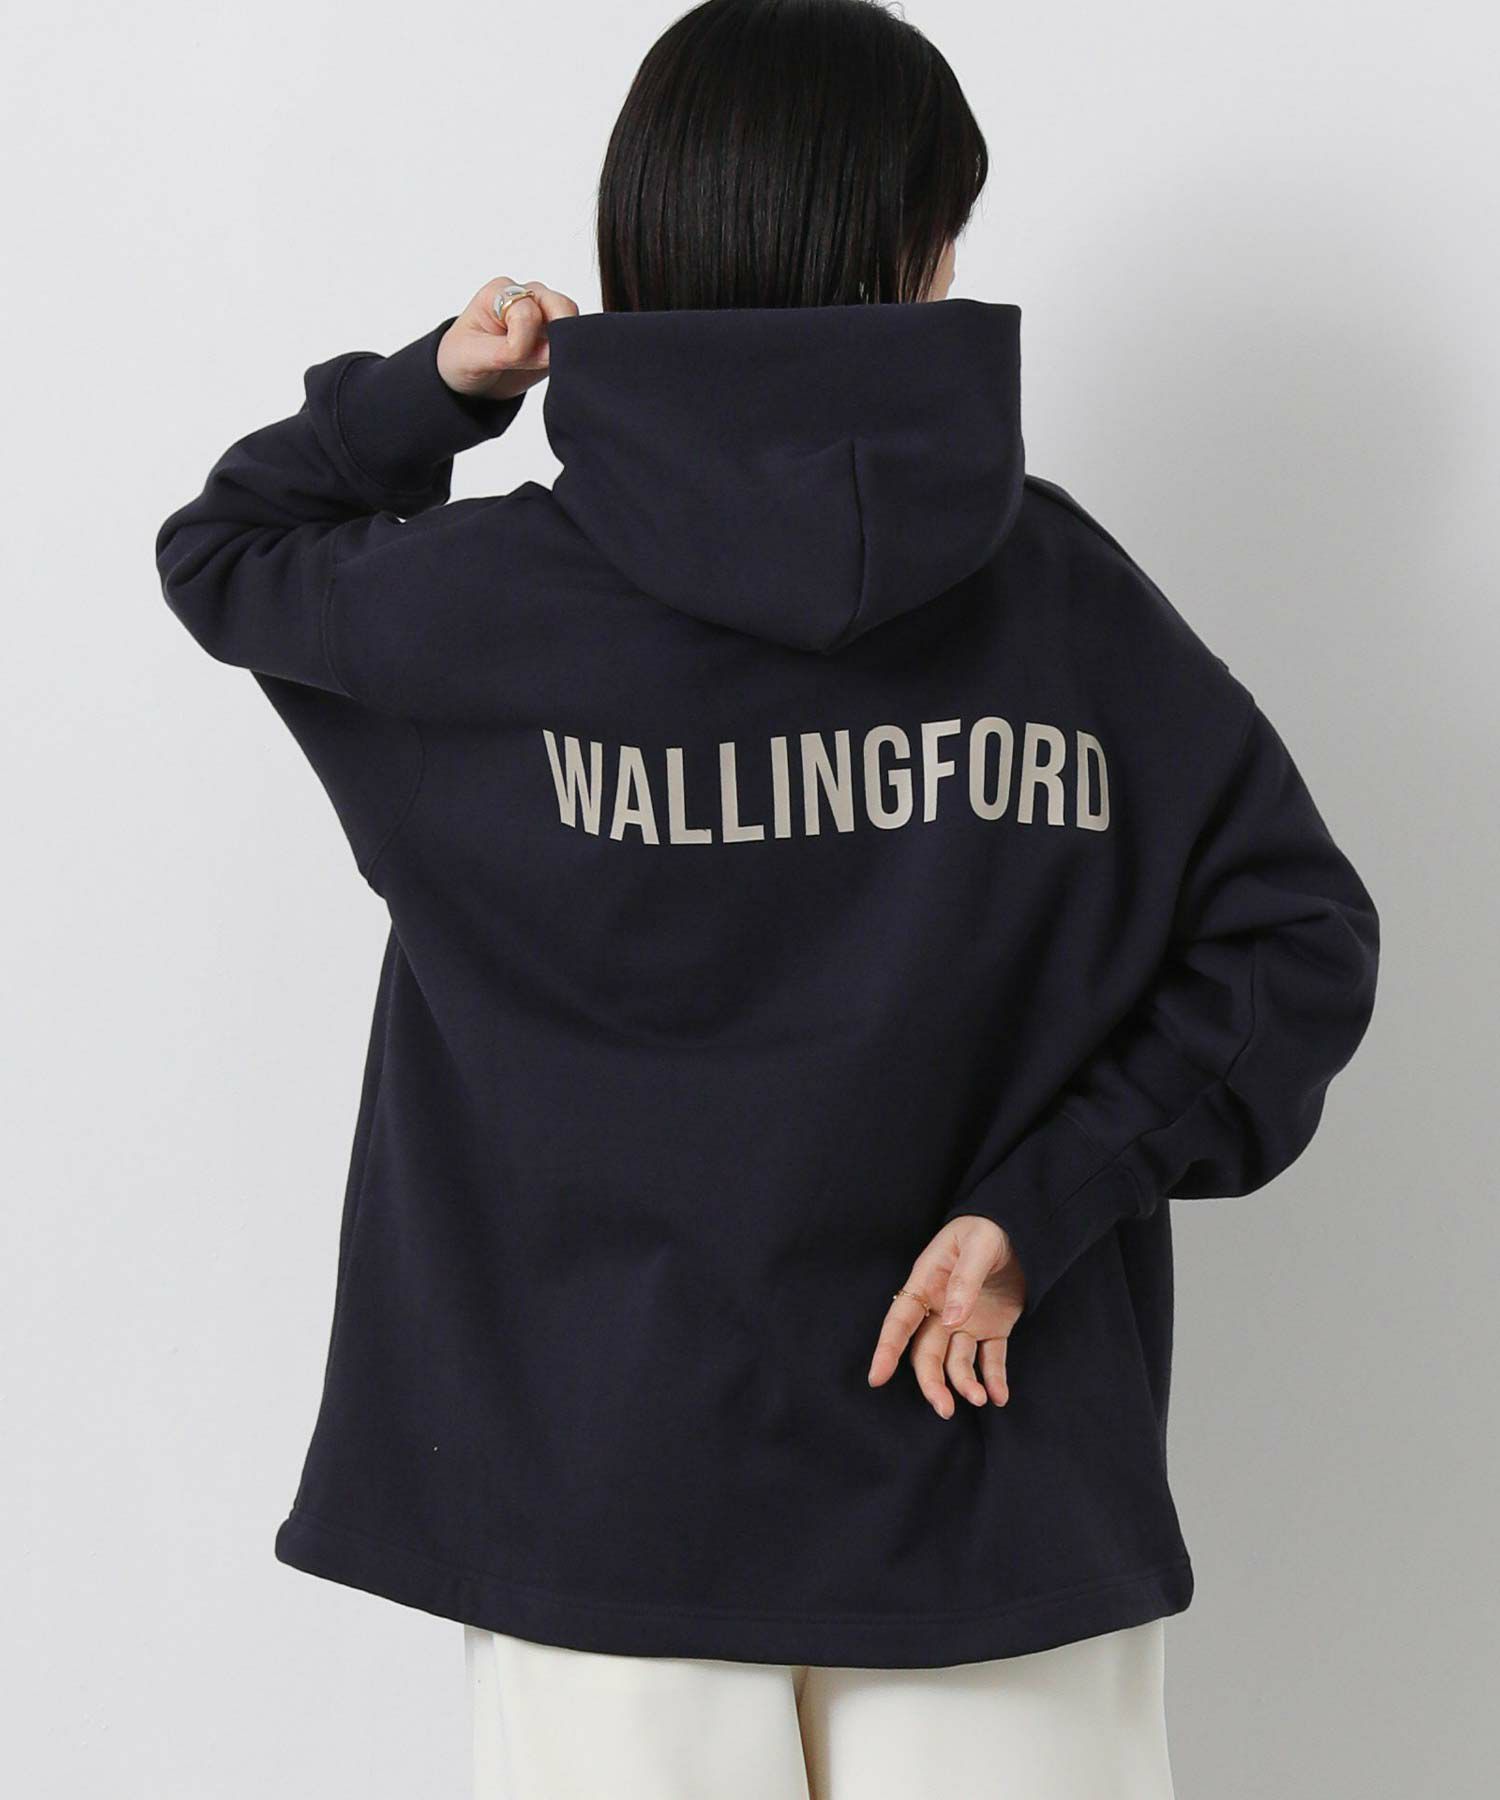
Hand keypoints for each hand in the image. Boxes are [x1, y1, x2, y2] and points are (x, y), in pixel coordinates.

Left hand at [437, 276, 579, 402]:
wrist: (468, 377)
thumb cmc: (463, 359)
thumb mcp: (472, 356)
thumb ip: (509, 352)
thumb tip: (551, 352)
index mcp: (500, 292)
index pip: (527, 312)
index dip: (522, 342)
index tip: (506, 359)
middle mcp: (526, 297)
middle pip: (560, 306)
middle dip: (556, 336)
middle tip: (540, 360)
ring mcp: (544, 315)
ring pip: (572, 321)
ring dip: (563, 346)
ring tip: (540, 364)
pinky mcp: (556, 337)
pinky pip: (576, 339)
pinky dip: (570, 354)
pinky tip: (553, 365)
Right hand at [867, 1216, 1026, 1417]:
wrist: (1019, 1229)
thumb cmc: (988, 1230)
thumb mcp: (977, 1246)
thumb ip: (964, 1282)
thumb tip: (951, 1320)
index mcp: (927, 1284)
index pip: (901, 1321)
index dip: (887, 1349)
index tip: (876, 1378)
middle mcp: (940, 1308)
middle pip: (927, 1352)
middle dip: (932, 1382)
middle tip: (944, 1408)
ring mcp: (966, 1321)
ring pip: (957, 1361)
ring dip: (965, 1384)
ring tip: (981, 1399)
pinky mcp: (991, 1329)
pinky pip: (990, 1359)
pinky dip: (995, 1379)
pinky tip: (999, 1396)